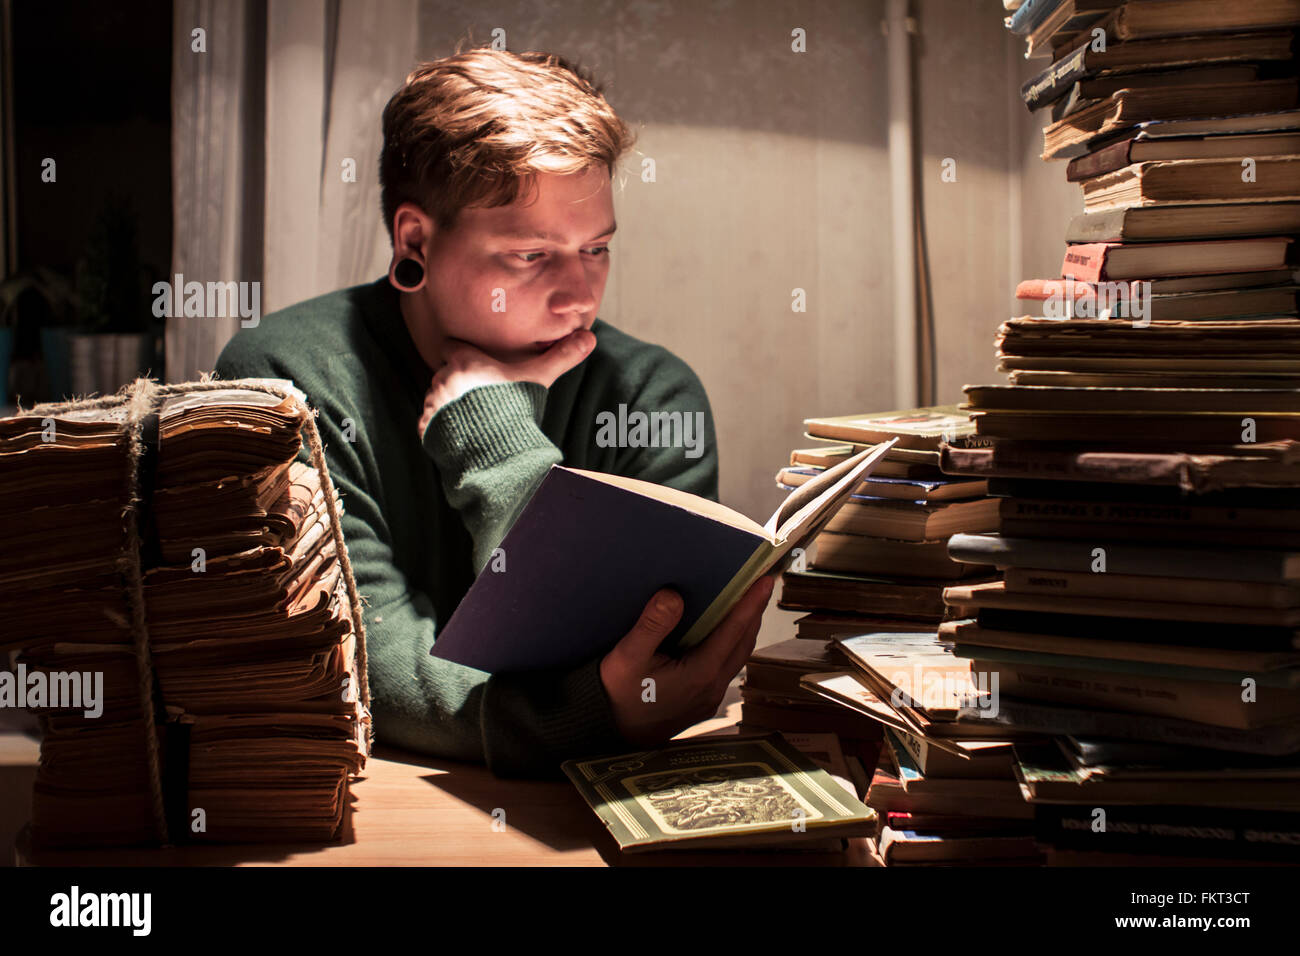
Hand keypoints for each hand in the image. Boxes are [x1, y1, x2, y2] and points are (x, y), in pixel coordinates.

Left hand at [417, 328, 595, 437]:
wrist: (497, 450)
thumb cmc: (516, 408)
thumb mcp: (540, 378)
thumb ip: (561, 357)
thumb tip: (590, 337)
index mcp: (465, 362)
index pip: (451, 347)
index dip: (463, 353)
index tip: (475, 363)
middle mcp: (443, 379)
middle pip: (445, 373)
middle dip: (458, 382)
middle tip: (479, 394)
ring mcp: (433, 404)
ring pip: (436, 397)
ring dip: (448, 403)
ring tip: (471, 415)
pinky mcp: (427, 427)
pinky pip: (430, 420)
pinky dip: (441, 425)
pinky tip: (462, 432)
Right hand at [599, 574, 777, 747]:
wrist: (607, 733)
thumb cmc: (616, 694)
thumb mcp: (628, 656)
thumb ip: (653, 625)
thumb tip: (674, 595)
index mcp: (700, 673)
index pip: (734, 631)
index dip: (751, 603)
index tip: (766, 580)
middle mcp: (712, 688)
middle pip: (743, 644)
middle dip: (754, 613)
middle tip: (761, 584)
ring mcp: (709, 699)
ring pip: (737, 658)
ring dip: (745, 631)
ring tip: (748, 605)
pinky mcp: (701, 704)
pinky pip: (726, 668)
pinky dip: (732, 646)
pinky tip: (723, 635)